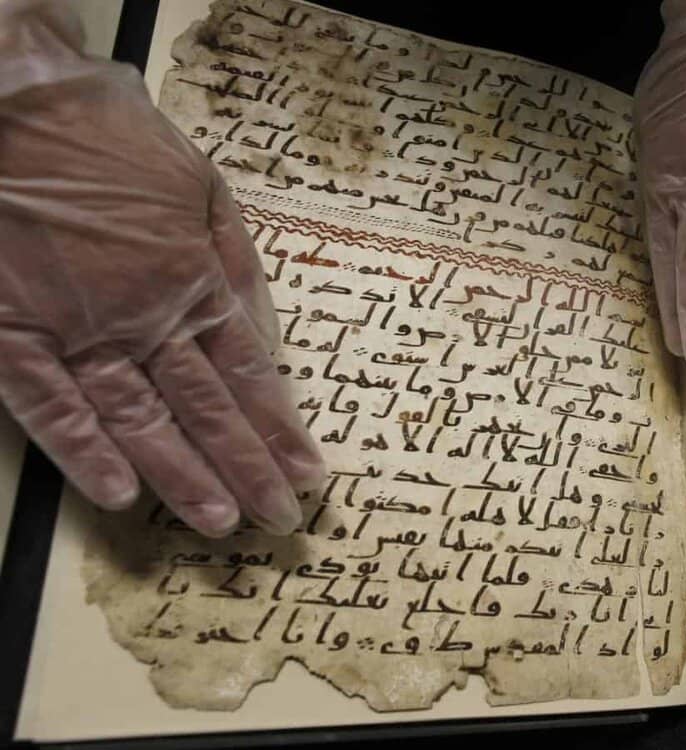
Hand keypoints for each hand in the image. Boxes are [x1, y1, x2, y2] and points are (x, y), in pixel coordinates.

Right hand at [0, 2, 324, 535]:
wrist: (17, 100)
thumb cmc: (114, 136)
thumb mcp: (204, 189)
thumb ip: (236, 264)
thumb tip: (266, 333)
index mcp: (194, 283)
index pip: (250, 375)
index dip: (280, 430)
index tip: (309, 473)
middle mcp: (144, 318)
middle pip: (207, 410)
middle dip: (248, 469)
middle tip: (280, 519)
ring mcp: (77, 330)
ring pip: (140, 420)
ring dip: (184, 476)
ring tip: (221, 523)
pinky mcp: (10, 333)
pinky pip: (50, 407)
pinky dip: (84, 453)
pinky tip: (118, 496)